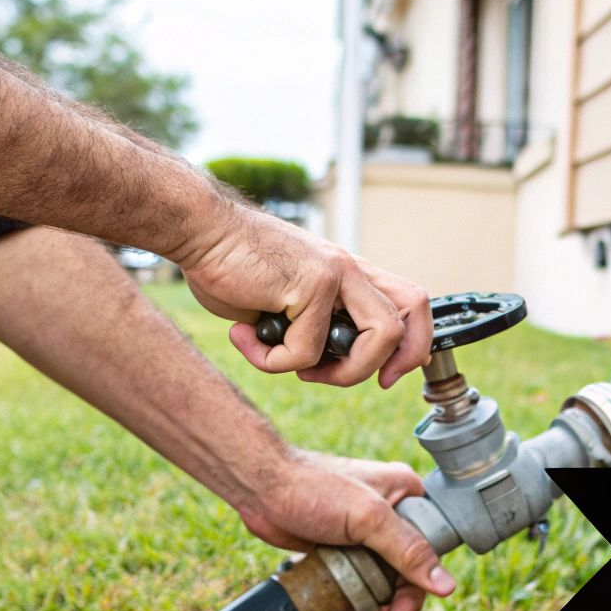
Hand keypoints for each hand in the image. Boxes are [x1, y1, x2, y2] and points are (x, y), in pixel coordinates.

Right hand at [175, 201, 432, 388]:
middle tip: (346, 378)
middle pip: (409, 320)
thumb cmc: (232, 267)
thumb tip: (324, 365)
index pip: (410, 305)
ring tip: (292, 367)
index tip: (384, 376)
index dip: (411, 346)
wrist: (200, 232)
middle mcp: (351, 270)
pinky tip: (243, 337)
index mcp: (350, 274)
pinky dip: (270, 360)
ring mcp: (336, 273)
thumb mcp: (286, 300)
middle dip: (389, 364)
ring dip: (338, 373)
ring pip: (377, 339)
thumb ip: (313, 326)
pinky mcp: (311, 282)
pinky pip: (305, 351)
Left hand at [233, 450, 451, 610]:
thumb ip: (408, 551)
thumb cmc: (312, 486)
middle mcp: (385, 520)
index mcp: (405, 499)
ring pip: (369, 592)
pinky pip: (343, 593)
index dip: (415, 592)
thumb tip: (445, 586)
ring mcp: (358, 540)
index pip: (425, 554)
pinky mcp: (333, 555)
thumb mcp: (368, 518)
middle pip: (398, 579)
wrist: (258, 486)